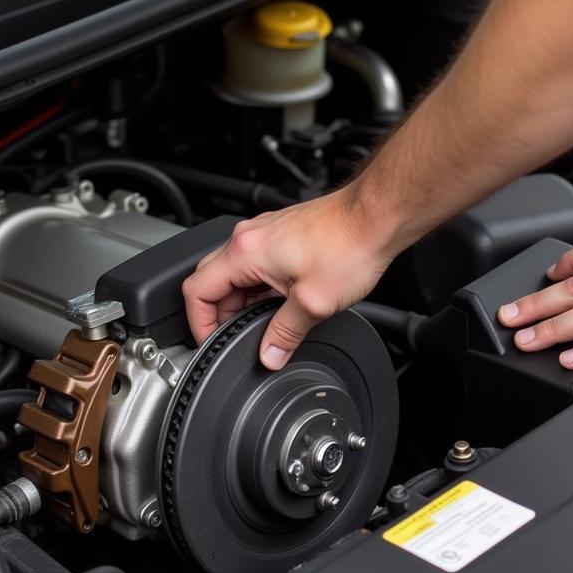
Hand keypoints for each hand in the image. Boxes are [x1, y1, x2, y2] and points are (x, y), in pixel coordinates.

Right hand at [182, 189, 393, 368]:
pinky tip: (279, 302)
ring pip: (234, 273)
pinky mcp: (280, 233)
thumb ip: (284, 334)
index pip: (196, 291)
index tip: (211, 342)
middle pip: (211, 281)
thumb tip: (268, 356)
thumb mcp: (313, 304)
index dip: (198, 323)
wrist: (375, 216)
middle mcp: (248, 237)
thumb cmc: (349, 246)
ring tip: (265, 322)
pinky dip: (257, 287)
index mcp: (244, 252)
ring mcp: (264, 232)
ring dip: (242, 301)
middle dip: (220, 314)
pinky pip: (254, 263)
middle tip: (237, 338)